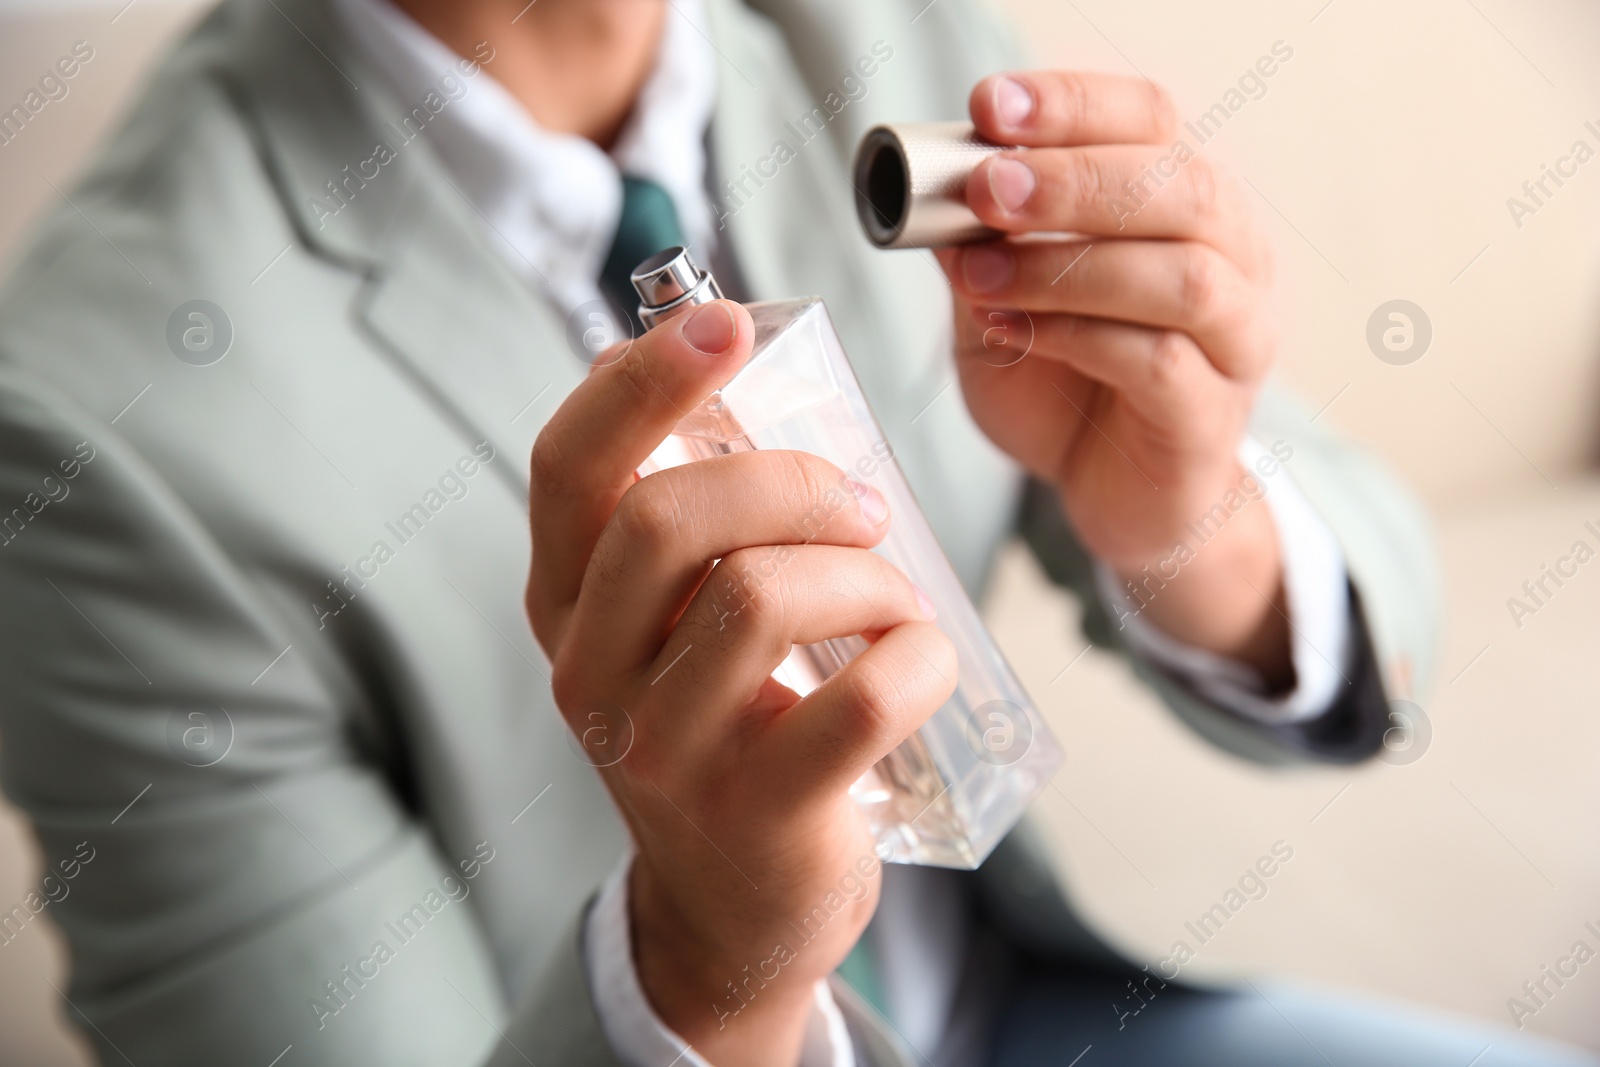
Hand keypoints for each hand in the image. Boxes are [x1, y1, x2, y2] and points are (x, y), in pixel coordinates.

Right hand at [525, 301, 954, 1065]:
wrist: (735, 906)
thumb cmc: (725, 724)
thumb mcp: (672, 624)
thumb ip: (695, 520)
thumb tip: (741, 374)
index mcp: (567, 603)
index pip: (570, 467)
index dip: (640, 382)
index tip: (726, 325)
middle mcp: (591, 672)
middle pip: (666, 519)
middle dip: (790, 482)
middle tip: (861, 505)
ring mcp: (664, 751)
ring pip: (762, 597)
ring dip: (863, 573)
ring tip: (891, 594)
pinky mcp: (756, 810)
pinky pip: (859, 701)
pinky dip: (918, 656)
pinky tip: (922, 658)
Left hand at [939, 70, 1290, 682]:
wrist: (1112, 497)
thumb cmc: (1066, 390)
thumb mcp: (1000, 303)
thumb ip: (981, 248)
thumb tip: (929, 190)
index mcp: (1184, 205)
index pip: (1151, 121)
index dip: (1074, 104)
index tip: (990, 106)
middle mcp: (1234, 258)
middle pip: (1182, 186)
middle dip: (1072, 180)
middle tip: (986, 189)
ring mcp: (1235, 339)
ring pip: (1183, 275)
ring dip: (1069, 266)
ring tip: (981, 276)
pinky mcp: (1210, 417)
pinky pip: (1158, 361)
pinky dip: (1076, 337)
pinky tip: (1013, 332)